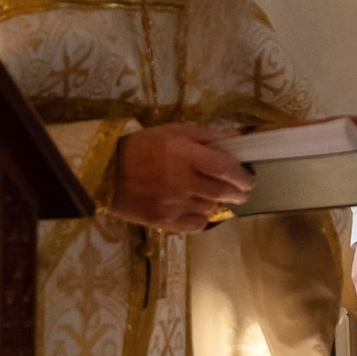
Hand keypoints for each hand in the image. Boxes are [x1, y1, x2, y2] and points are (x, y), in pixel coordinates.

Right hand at [108, 123, 253, 233]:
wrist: (107, 170)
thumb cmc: (144, 146)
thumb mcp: (175, 130)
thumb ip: (206, 136)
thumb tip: (236, 142)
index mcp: (187, 155)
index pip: (227, 168)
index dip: (243, 175)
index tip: (249, 177)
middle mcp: (184, 182)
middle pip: (224, 192)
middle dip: (238, 192)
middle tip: (240, 190)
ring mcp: (175, 204)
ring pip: (212, 208)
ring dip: (217, 201)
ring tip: (211, 194)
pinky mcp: (165, 221)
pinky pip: (196, 225)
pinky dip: (202, 217)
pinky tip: (196, 209)